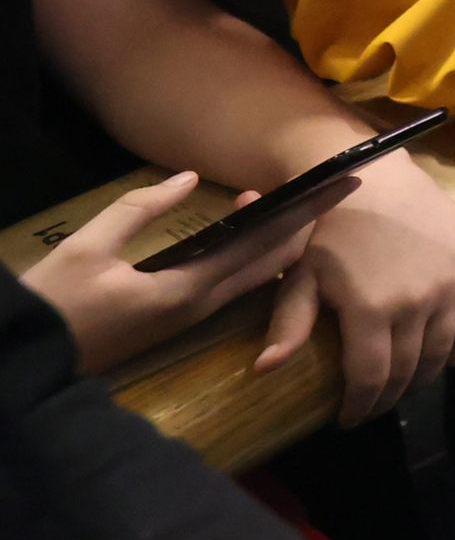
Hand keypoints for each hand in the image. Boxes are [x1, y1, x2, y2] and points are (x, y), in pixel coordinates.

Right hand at [27, 172, 323, 373]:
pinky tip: (245, 237)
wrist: (29, 362)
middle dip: (300, 226)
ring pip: (250, 277)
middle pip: (268, 263)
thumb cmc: (55, 302)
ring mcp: (189, 319)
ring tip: (281, 204)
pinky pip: (229, 286)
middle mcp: (200, 307)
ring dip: (271, 241)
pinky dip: (248, 258)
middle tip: (331, 192)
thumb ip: (140, 210)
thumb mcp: (88, 247)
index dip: (302, 214)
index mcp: (188, 289)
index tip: (339, 186)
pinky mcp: (175, 323)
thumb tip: (188, 178)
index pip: (261, 245)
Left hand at [260, 146, 454, 424]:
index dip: (360, 406)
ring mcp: (451, 284)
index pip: (370, 378)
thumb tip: (266, 370)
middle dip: (390, 395)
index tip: (349, 419)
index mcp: (371, 309)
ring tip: (409, 384)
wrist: (377, 175)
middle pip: (409, 370)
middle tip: (376, 404)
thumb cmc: (329, 228)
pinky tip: (452, 359)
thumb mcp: (301, 274)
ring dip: (427, 374)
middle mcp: (418, 303)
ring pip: (443, 349)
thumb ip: (290, 323)